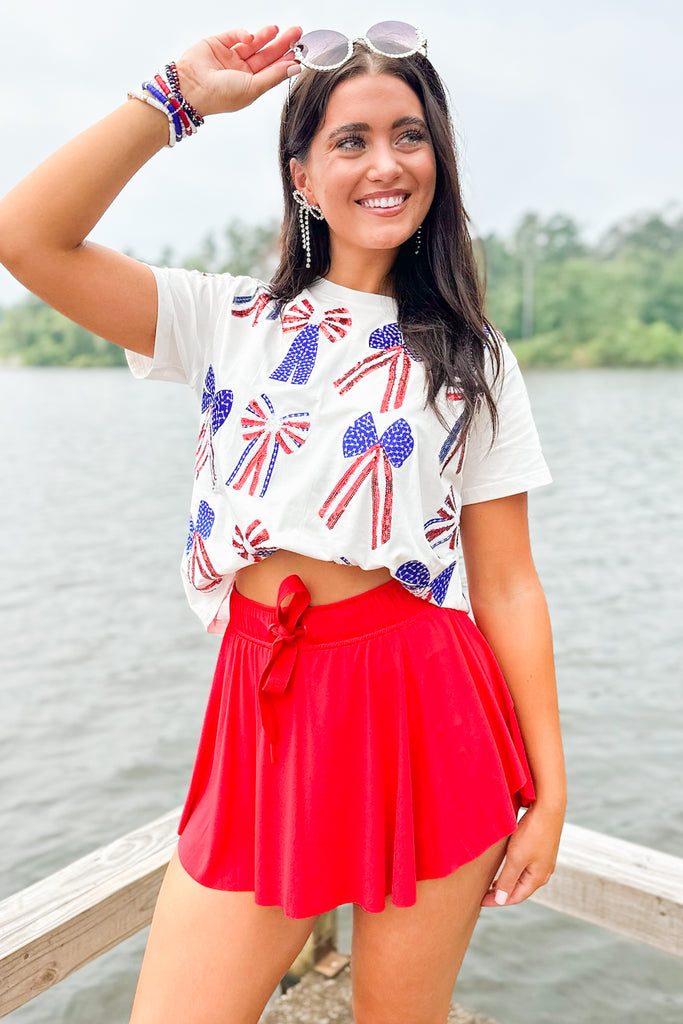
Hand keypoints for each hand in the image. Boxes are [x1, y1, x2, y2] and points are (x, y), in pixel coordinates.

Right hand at [175, 25, 301, 116]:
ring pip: (253, 44)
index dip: (286, 60)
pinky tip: (250, 37)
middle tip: (296, 33)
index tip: (301, 51)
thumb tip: (295, 68)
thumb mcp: (253, 88)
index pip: (273, 70)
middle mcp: (241, 71)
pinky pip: (235, 36)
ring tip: (278, 30)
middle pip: (266, 55)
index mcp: (250, 85)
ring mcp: (230, 57)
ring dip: (266, 36)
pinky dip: (244, 34)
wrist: (190, 88)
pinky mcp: (218, 44)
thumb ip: (275, 76)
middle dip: (282, 44)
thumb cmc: (219, 96)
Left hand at [480, 800, 564, 906]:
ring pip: (523, 877)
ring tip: (492, 883)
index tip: (480, 901)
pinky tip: (505, 864)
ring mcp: (543, 860)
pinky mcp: (541, 848)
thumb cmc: (533, 832)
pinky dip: (513, 870)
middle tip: (483, 894)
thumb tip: (501, 900)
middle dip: (502, 893)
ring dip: (507, 881)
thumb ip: (508, 879)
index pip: (516, 897)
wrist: (548, 806)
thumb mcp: (516, 858)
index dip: (497, 901)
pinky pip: (525, 865)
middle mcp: (543, 871)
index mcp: (538, 878)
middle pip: (520, 889)